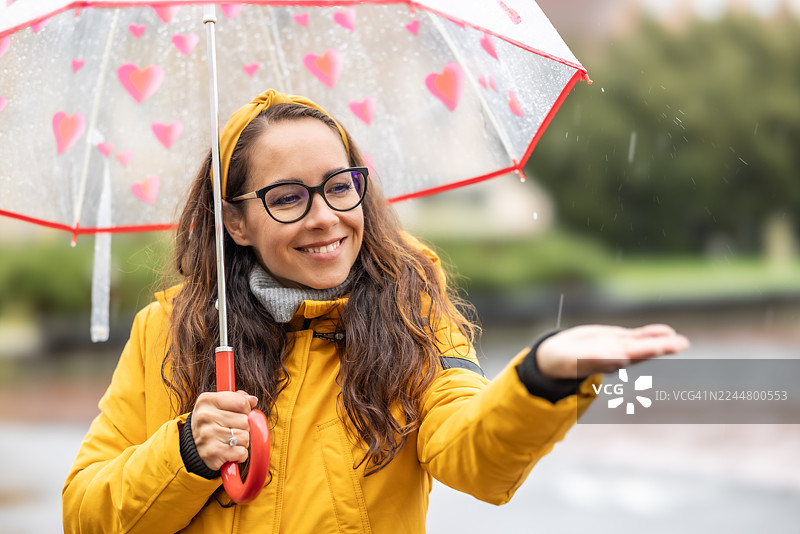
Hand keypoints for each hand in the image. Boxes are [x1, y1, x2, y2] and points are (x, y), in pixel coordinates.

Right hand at [190, 390, 258, 470]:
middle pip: (245, 420)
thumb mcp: (218, 406)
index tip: (239, 414)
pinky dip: (240, 454)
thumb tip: (253, 400)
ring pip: (245, 437)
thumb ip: (237, 399)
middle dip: (244, 427)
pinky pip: (241, 452)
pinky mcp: (214, 453)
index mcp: (207, 400)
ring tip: (230, 441)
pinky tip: (230, 452)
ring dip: (242, 441)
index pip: (242, 402)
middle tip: (231, 430)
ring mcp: (209, 435)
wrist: (191, 448)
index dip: (246, 410)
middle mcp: (205, 416)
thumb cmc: (210, 424)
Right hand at [536, 324, 689, 379]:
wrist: (559, 357)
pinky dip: (652, 333)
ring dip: (662, 340)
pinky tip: (666, 331)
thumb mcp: (576, 360)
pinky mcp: (618, 340)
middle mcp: (618, 356)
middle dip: (661, 346)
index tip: (659, 349)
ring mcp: (619, 348)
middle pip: (643, 350)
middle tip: (682, 344)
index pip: (631, 356)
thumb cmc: (564, 361)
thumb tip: (620, 360)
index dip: (645, 351)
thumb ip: (597, 359)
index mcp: (609, 361)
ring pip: (644, 343)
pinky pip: (637, 336)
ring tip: (682, 341)